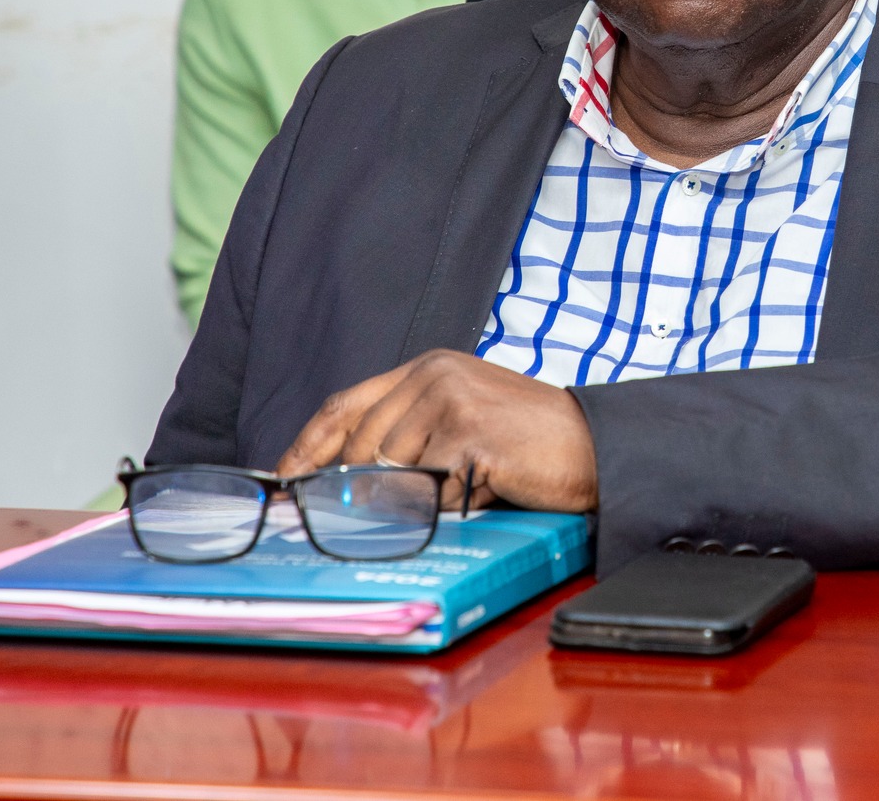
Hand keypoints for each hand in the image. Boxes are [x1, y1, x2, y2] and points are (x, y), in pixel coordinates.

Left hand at [275, 351, 597, 512]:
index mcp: (428, 367)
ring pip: (394, 471)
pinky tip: (484, 487)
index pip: (346, 404)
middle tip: (382, 512)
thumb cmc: (528, 441)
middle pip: (364, 445)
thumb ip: (409, 431)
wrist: (592, 445)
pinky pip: (431, 489)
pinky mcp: (468, 434)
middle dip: (365, 485)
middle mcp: (434, 375)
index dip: (309, 443)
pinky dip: (451, 502)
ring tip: (465, 485)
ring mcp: (451, 401)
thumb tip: (346, 476)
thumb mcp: (461, 418)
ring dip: (422, 494)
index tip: (286, 477)